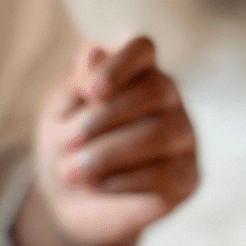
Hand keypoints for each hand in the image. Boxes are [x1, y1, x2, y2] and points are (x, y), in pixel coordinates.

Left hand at [34, 36, 198, 245]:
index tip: (90, 92)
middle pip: (155, 89)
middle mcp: (167, 97)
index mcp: (133, 71)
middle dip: (103, 118)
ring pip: (161, 132)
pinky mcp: (187, 176)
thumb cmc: (66, 143)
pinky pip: (165, 173)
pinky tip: (97, 185)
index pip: (141, 47)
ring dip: (107, 153)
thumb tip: (94, 55)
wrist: (68, 198)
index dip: (119, 64)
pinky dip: (123, 180)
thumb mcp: (58, 111)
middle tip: (66, 143)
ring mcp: (183, 135)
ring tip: (71, 172)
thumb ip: (76, 83)